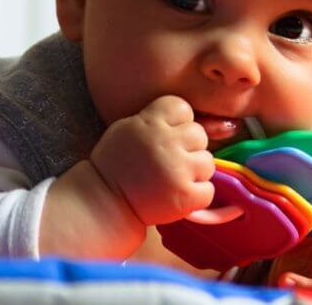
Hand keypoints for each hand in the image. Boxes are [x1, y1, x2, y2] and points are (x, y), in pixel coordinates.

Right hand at [89, 95, 215, 225]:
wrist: (103, 204)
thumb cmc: (116, 165)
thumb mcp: (128, 129)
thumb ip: (155, 120)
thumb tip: (188, 120)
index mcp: (150, 123)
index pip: (182, 108)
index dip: (178, 122)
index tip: (167, 136)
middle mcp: (166, 143)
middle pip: (199, 134)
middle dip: (189, 148)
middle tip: (170, 162)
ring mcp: (177, 170)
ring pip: (207, 162)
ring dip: (195, 172)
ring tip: (173, 179)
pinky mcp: (185, 196)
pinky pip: (208, 190)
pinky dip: (196, 196)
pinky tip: (177, 195)